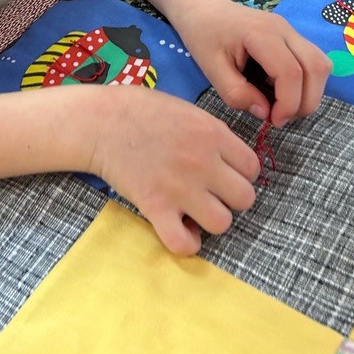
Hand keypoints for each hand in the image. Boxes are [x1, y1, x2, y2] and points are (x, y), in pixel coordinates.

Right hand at [88, 87, 259, 255]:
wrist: (100, 122)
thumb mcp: (188, 110)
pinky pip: (184, 244)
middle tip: (209, 192)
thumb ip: (213, 133)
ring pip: (222, 223)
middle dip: (230, 198)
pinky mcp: (155, 207)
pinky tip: (178, 228)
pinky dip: (185, 243)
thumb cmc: (141, 110)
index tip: (223, 174)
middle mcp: (203, 161)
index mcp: (213, 133)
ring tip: (193, 209)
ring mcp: (180, 187)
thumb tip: (229, 160)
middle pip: (245, 198)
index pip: (253, 168)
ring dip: (210, 220)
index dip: (240, 174)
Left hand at [175, 0, 330, 126]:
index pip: (291, 72)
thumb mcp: (211, 70)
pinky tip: (281, 91)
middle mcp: (284, 29)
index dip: (289, 103)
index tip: (273, 121)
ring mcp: (291, 31)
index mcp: (261, 34)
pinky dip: (305, 83)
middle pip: (317, 67)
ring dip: (310, 92)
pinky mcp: (292, 37)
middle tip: (280, 118)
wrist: (205, 9)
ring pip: (321, 64)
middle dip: (306, 101)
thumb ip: (236, 93)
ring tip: (283, 106)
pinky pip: (312, 62)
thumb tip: (264, 112)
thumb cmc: (204, 37)